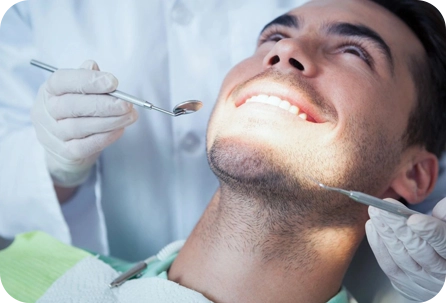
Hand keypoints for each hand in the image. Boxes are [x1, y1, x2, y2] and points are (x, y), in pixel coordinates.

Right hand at [31, 60, 137, 186]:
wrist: (65, 147)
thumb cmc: (76, 112)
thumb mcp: (77, 92)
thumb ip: (86, 79)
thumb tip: (93, 65)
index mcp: (48, 91)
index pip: (62, 81)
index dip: (88, 80)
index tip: (113, 82)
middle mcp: (45, 112)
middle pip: (72, 105)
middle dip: (104, 104)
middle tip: (127, 104)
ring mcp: (53, 134)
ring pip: (81, 127)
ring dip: (110, 121)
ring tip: (130, 116)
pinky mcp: (65, 152)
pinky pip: (87, 145)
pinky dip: (106, 137)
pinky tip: (120, 129)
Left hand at [366, 197, 445, 301]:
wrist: (443, 275)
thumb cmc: (444, 245)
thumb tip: (438, 209)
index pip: (443, 243)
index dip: (429, 231)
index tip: (413, 219)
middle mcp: (442, 276)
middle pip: (418, 249)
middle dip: (398, 226)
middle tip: (383, 207)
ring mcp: (423, 284)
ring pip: (401, 256)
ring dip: (385, 232)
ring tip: (375, 211)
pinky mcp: (406, 286)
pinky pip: (389, 266)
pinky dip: (378, 245)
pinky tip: (372, 226)